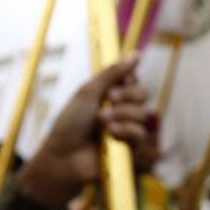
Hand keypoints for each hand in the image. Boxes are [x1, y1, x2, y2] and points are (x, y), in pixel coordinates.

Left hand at [18, 56, 147, 207]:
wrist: (63, 156)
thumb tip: (136, 53)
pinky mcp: (133, 155)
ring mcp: (129, 135)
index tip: (111, 89)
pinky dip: (129, 135)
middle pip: (144, 96)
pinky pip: (146, 140)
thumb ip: (113, 73)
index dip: (128, 83)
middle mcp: (124, 114)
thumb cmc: (70, 124)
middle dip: (126, 98)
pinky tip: (113, 137)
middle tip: (107, 104)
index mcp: (114, 98)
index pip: (136, 83)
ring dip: (124, 118)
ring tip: (103, 125)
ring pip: (145, 118)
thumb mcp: (88, 92)